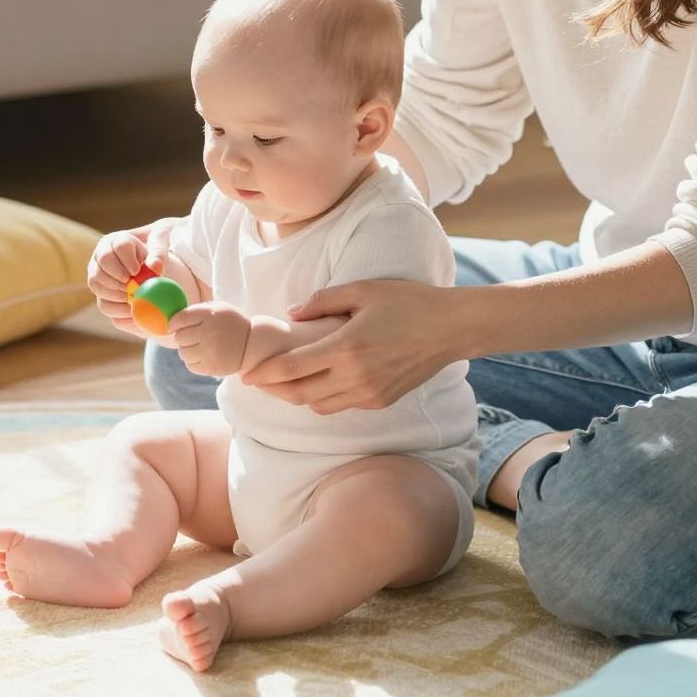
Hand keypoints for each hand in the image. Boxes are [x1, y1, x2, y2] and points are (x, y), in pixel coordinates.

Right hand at [87, 218, 180, 332]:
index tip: (138, 271)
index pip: (119, 246)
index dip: (127, 260)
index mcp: (116, 240)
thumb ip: (159, 253)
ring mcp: (98, 276)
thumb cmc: (156, 251)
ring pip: (97, 285)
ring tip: (133, 298)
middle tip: (131, 287)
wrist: (153, 268)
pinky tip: (133, 310)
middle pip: (102, 265)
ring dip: (116, 294)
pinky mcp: (102, 294)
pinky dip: (118, 310)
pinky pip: (104, 304)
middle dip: (117, 278)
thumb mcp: (162, 245)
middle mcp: (101, 256)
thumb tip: (155, 267)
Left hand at [170, 302, 250, 376]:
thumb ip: (195, 310)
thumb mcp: (218, 308)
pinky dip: (193, 361)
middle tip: (192, 337)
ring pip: (183, 353)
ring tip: (200, 347)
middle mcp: (209, 332)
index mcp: (210, 314)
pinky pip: (190, 365)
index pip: (179, 319)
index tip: (174, 326)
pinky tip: (204, 356)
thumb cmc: (230, 323)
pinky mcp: (212, 367)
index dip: (173, 324)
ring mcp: (210, 351)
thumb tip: (169, 318)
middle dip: (182, 337)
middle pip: (179, 337)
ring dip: (187, 350)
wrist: (251, 344)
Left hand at [239, 280, 466, 414]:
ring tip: (285, 384)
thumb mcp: (362, 290)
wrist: (451, 328)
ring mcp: (369, 393)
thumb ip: (322, 301)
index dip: (265, 374)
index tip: (246, 374)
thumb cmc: (408, 302)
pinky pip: (342, 406)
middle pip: (300, 394)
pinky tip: (321, 383)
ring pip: (319, 406)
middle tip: (257, 381)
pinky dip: (325, 399)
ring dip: (298, 397)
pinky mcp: (382, 401)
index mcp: (346, 348)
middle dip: (274, 391)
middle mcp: (354, 377)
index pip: (292, 368)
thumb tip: (292, 314)